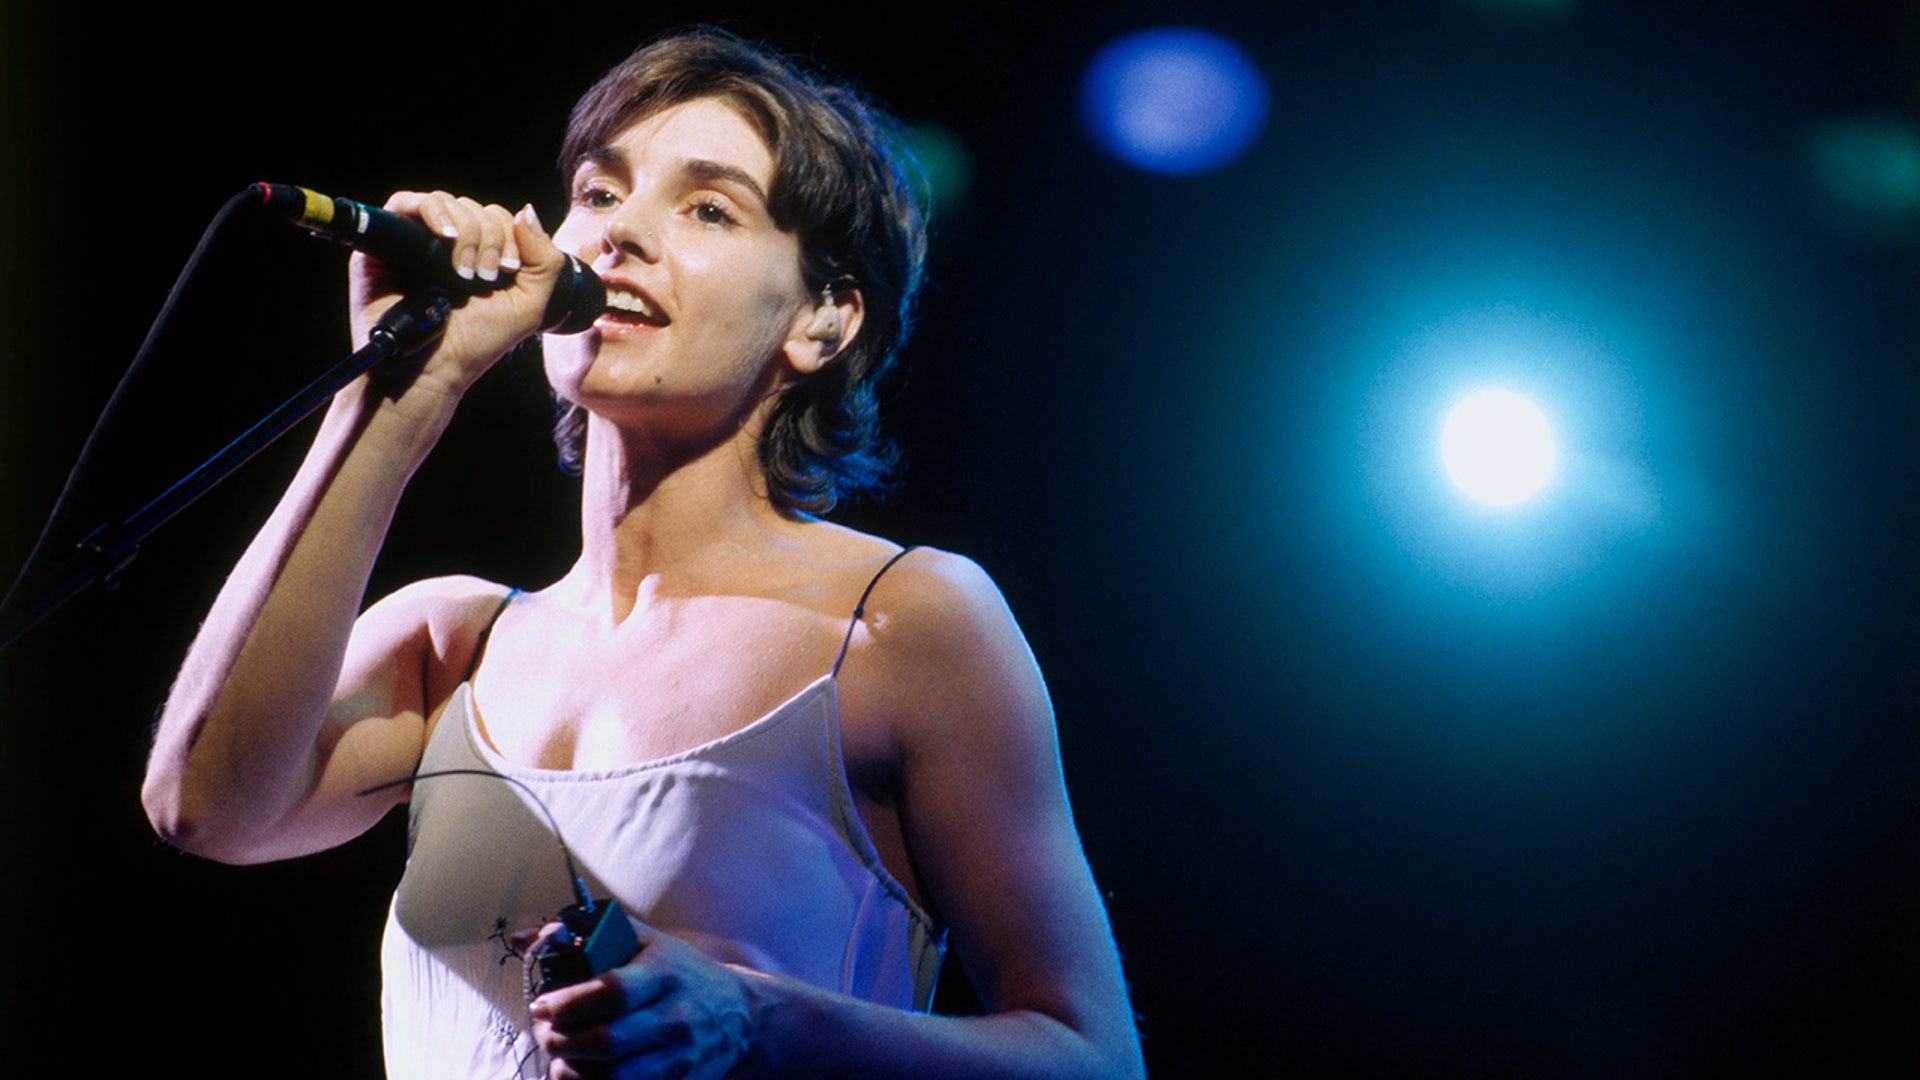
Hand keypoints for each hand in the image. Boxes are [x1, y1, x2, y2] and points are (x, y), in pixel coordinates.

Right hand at [348, 190, 566, 402]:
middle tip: (484, 279)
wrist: (429, 368)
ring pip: (448, 202)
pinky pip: (407, 202)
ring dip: (467, 232)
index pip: (500, 218)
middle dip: (490, 239)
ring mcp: (418, 240)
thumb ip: (545, 261)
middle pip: (476, 208)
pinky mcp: (387, 240)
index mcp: (482, 255)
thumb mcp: (528, 305)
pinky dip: (434, 211)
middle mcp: (449, 245)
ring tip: (464, 272)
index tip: (507, 273)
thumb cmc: (475, 343)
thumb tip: (528, 211)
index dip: (511, 238)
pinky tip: (447, 237)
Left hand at [528, 920, 759, 1079]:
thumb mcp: (644, 942)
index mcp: (664, 973)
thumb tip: (522, 938)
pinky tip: (581, 1075)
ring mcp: (678, 1056)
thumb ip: (586, 935)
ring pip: (612, 1078)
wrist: (740, 1014)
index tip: (542, 1005)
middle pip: (607, 1041)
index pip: (612, 991)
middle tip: (545, 1033)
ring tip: (560, 1058)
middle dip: (561, 1042)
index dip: (568, 1003)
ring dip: (571, 1072)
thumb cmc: (681, 972)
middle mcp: (675, 1016)